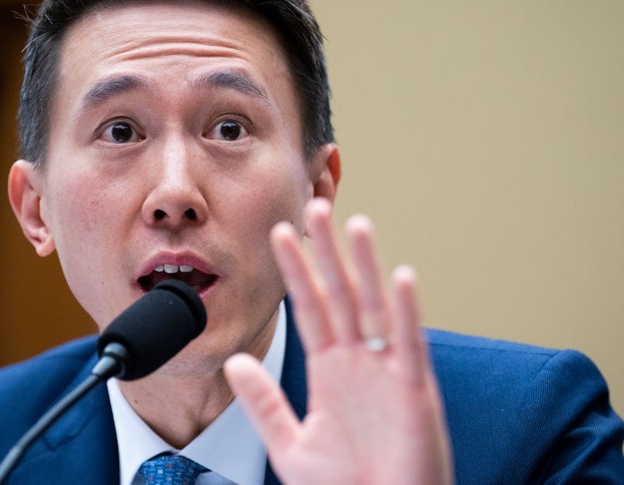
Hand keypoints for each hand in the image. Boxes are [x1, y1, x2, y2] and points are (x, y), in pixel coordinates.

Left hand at [224, 199, 452, 483]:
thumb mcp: (290, 443)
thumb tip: (235, 361)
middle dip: (326, 252)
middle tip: (314, 206)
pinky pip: (408, 345)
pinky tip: (399, 276)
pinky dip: (405, 311)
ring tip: (353, 224)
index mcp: (329, 371)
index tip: (279, 233)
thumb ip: (264, 401)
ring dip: (364, 265)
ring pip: (373, 307)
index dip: (295, 270)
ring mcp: (387, 372)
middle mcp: (357, 362)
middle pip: (339, 294)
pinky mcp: (414, 391)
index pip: (307, 307)